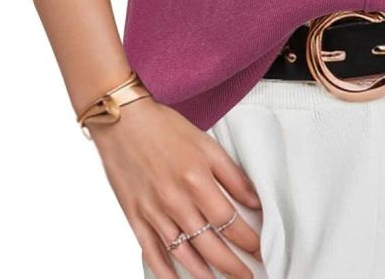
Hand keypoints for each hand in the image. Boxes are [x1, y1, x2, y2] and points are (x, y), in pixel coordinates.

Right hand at [89, 96, 263, 278]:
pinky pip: (152, 253)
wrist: (123, 120)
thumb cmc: (166, 128)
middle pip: (210, 246)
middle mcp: (176, 201)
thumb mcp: (206, 144)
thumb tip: (255, 201)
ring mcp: (154, 212)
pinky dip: (165, 273)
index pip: (229, 222)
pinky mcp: (135, 218)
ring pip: (183, 255)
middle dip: (233, 266)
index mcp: (197, 180)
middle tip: (248, 277)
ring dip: (204, 274)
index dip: (248, 241)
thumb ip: (233, 175)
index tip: (261, 250)